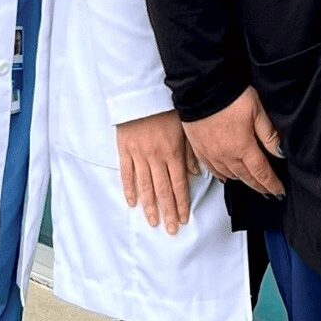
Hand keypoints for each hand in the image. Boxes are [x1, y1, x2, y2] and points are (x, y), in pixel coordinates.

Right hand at [117, 110, 199, 233]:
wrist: (142, 91)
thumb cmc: (167, 106)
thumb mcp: (185, 126)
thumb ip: (190, 151)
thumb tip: (195, 173)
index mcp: (172, 151)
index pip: (178, 184)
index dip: (181, 203)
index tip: (183, 219)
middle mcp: (155, 157)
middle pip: (162, 190)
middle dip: (168, 212)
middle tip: (170, 230)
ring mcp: (138, 155)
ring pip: (144, 186)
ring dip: (150, 206)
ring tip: (153, 222)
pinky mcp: (124, 149)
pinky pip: (126, 174)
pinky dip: (129, 189)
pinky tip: (132, 203)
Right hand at [182, 88, 283, 197]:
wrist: (201, 88)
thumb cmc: (229, 95)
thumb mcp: (257, 111)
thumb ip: (269, 134)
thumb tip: (280, 152)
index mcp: (243, 147)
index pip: (262, 173)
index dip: (272, 184)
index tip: (279, 191)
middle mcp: (226, 156)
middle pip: (246, 178)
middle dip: (259, 186)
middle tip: (268, 191)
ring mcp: (211, 154)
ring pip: (230, 176)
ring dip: (242, 181)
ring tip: (251, 182)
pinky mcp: (199, 150)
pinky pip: (212, 170)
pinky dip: (223, 175)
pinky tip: (227, 176)